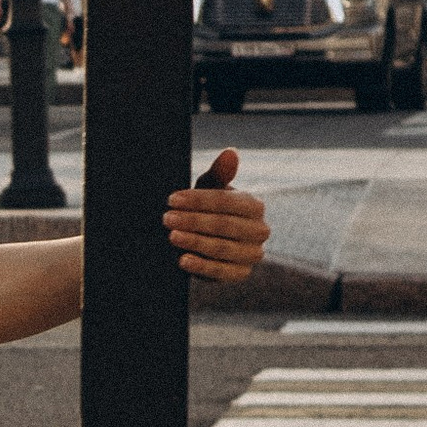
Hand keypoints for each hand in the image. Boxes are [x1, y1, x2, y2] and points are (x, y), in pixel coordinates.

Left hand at [165, 148, 267, 284]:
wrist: (207, 240)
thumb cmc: (208, 209)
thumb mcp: (210, 190)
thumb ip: (219, 173)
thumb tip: (231, 152)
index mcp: (255, 206)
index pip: (227, 202)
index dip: (199, 200)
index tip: (172, 199)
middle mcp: (260, 231)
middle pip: (224, 225)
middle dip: (193, 221)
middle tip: (166, 218)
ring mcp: (252, 254)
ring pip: (222, 248)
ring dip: (195, 242)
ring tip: (172, 236)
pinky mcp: (241, 274)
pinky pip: (221, 272)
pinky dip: (201, 266)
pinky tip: (182, 260)